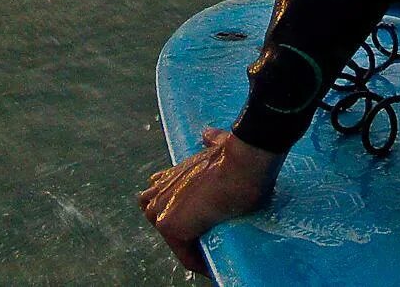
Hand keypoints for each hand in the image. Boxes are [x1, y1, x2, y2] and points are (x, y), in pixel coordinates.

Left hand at [138, 126, 284, 275]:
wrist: (241, 163)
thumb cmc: (235, 155)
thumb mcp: (219, 143)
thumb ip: (212, 140)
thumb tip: (208, 134)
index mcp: (170, 175)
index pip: (157, 199)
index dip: (176, 211)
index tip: (196, 221)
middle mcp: (160, 191)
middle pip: (162, 222)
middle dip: (183, 233)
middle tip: (207, 240)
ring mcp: (162, 210)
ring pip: (174, 241)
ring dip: (191, 248)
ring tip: (212, 254)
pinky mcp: (170, 226)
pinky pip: (185, 257)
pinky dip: (200, 263)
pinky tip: (214, 266)